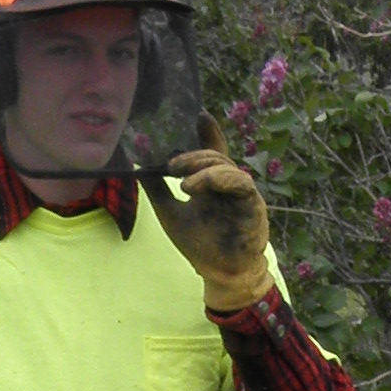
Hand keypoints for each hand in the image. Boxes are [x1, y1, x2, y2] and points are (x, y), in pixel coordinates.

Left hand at [147, 119, 276, 313]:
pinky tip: (194, 187)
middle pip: (216, 157)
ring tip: (181, 180)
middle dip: (192, 156)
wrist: (219, 274)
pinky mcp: (253, 206)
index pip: (214, 151)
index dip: (210, 132)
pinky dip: (217, 180)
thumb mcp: (170, 212)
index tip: (199, 116)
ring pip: (227, 167)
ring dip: (202, 168)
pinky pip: (240, 183)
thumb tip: (137, 162)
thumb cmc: (200, 245)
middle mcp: (231, 185)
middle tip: (170, 164)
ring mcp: (244, 194)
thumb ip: (156, 188)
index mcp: (215, 183)